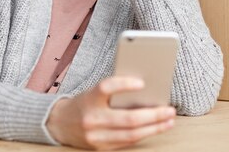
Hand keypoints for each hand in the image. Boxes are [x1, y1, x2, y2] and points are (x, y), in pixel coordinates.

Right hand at [46, 76, 175, 149]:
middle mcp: (92, 119)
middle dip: (154, 115)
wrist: (59, 123)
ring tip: (168, 120)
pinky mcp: (100, 148)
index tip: (142, 82)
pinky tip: (155, 128)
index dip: (124, 84)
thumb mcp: (94, 91)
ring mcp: (96, 136)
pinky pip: (127, 142)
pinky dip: (143, 135)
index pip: (106, 88)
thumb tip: (145, 88)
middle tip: (170, 110)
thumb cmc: (84, 102)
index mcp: (89, 99)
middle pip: (128, 119)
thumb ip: (114, 90)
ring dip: (154, 128)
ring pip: (131, 134)